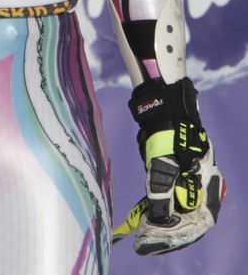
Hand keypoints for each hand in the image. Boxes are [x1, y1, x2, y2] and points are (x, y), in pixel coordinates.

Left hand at [126, 78, 224, 254]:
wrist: (165, 109)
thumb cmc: (167, 135)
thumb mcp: (162, 166)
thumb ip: (161, 193)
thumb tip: (158, 220)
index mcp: (208, 185)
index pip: (196, 222)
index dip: (174, 235)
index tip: (152, 241)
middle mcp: (204, 186)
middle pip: (189, 220)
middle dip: (168, 233)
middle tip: (145, 242)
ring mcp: (194, 181)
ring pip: (181, 211)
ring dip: (164, 224)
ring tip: (144, 234)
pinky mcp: (181, 176)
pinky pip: (174, 200)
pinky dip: (162, 210)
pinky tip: (148, 218)